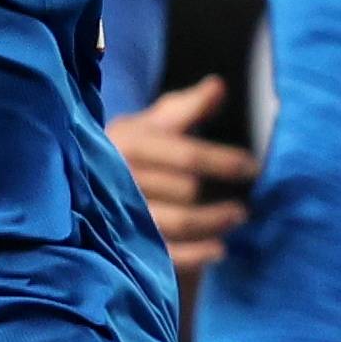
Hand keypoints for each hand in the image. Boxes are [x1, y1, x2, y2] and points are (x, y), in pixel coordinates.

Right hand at [105, 75, 255, 275]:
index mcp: (128, 143)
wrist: (89, 183)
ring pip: (178, 223)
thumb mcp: (154, 122)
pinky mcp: (124, 244)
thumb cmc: (134, 149)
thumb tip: (218, 87)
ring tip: (237, 218)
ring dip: (214, 223)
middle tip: (245, 203)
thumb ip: (187, 107)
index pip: (186, 155)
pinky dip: (197, 255)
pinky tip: (219, 250)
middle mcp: (120, 178)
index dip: (223, 161)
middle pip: (185, 191)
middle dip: (219, 197)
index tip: (252, 167)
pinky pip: (167, 253)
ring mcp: (119, 214)